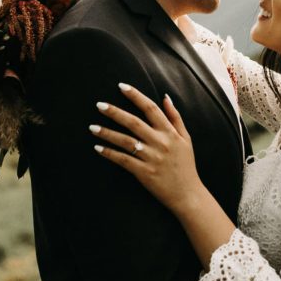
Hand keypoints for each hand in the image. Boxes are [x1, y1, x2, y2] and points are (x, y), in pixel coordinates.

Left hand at [92, 84, 203, 215]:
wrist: (188, 194)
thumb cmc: (186, 165)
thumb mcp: (186, 138)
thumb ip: (175, 117)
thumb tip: (165, 97)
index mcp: (169, 132)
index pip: (150, 108)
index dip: (136, 96)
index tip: (121, 86)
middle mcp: (160, 143)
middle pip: (134, 122)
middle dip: (115, 112)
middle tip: (99, 104)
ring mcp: (151, 158)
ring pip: (125, 141)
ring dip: (107, 133)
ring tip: (92, 127)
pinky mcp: (144, 173)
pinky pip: (123, 160)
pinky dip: (110, 153)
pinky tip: (98, 147)